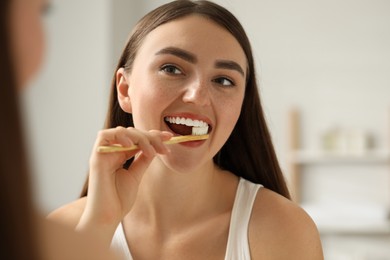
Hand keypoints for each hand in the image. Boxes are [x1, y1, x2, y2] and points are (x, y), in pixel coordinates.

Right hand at [76, 127, 171, 243]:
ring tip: (150, 152)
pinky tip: (131, 144)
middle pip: (132, 133)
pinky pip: (104, 135)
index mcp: (120, 156)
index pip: (137, 139)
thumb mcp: (136, 175)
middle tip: (164, 148)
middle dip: (151, 137)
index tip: (169, 137)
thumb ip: (143, 160)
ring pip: (121, 131)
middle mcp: (112, 152)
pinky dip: (119, 135)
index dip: (153, 135)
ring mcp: (104, 154)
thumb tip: (154, 146)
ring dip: (139, 137)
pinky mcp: (97, 157)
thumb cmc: (119, 200)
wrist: (108, 216)